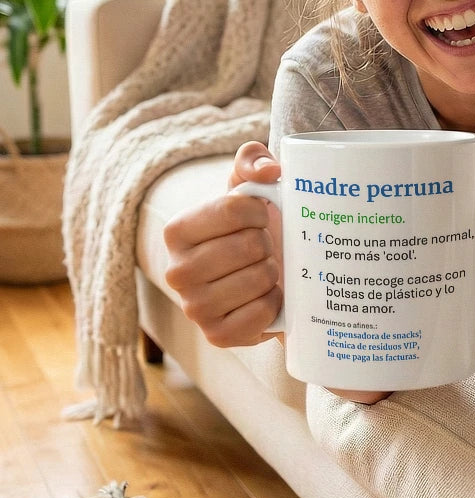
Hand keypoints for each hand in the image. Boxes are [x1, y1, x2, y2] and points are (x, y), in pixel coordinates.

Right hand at [164, 141, 282, 346]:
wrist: (264, 273)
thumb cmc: (254, 227)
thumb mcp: (249, 186)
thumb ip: (254, 160)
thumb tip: (270, 172)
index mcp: (177, 230)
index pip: (236, 209)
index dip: (261, 210)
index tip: (260, 216)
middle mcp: (176, 271)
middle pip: (250, 246)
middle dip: (267, 244)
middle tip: (262, 248)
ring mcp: (194, 308)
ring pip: (258, 279)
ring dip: (272, 272)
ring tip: (263, 270)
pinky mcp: (216, 336)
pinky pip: (261, 314)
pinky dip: (274, 303)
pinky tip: (266, 297)